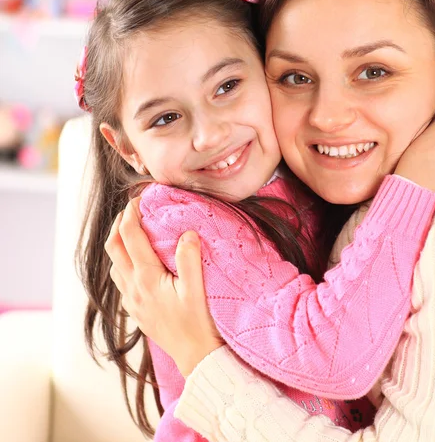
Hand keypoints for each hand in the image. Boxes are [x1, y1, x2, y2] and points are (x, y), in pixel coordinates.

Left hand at [105, 199, 224, 376]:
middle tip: (133, 209)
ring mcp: (131, 300)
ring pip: (114, 264)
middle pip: (113, 247)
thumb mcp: (197, 289)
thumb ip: (189, 259)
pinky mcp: (135, 310)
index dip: (131, 214)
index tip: (139, 199)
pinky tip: (138, 262)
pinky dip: (123, 261)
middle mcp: (133, 288)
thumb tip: (186, 232)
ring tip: (134, 231)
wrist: (195, 356)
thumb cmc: (199, 324)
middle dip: (119, 224)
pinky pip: (120, 280)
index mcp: (146, 278)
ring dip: (119, 243)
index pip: (130, 237)